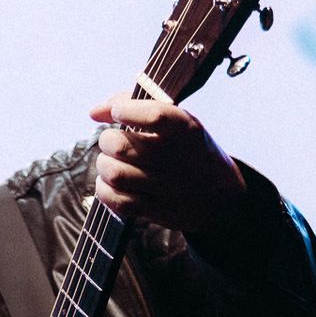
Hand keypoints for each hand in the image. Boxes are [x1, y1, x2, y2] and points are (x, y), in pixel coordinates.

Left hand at [88, 95, 246, 235]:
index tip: (117, 111)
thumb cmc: (188, 150)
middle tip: (113, 141)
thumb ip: (138, 106)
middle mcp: (177, 158)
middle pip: (120, 146)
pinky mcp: (155, 210)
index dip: (126, 110)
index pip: (154, 116)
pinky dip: (104, 190)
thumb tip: (94, 112)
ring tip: (110, 162)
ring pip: (114, 174)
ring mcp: (166, 187)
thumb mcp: (180, 122)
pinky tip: (110, 183)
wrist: (221, 198)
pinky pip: (116, 200)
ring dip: (103, 166)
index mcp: (187, 130)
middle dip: (107, 140)